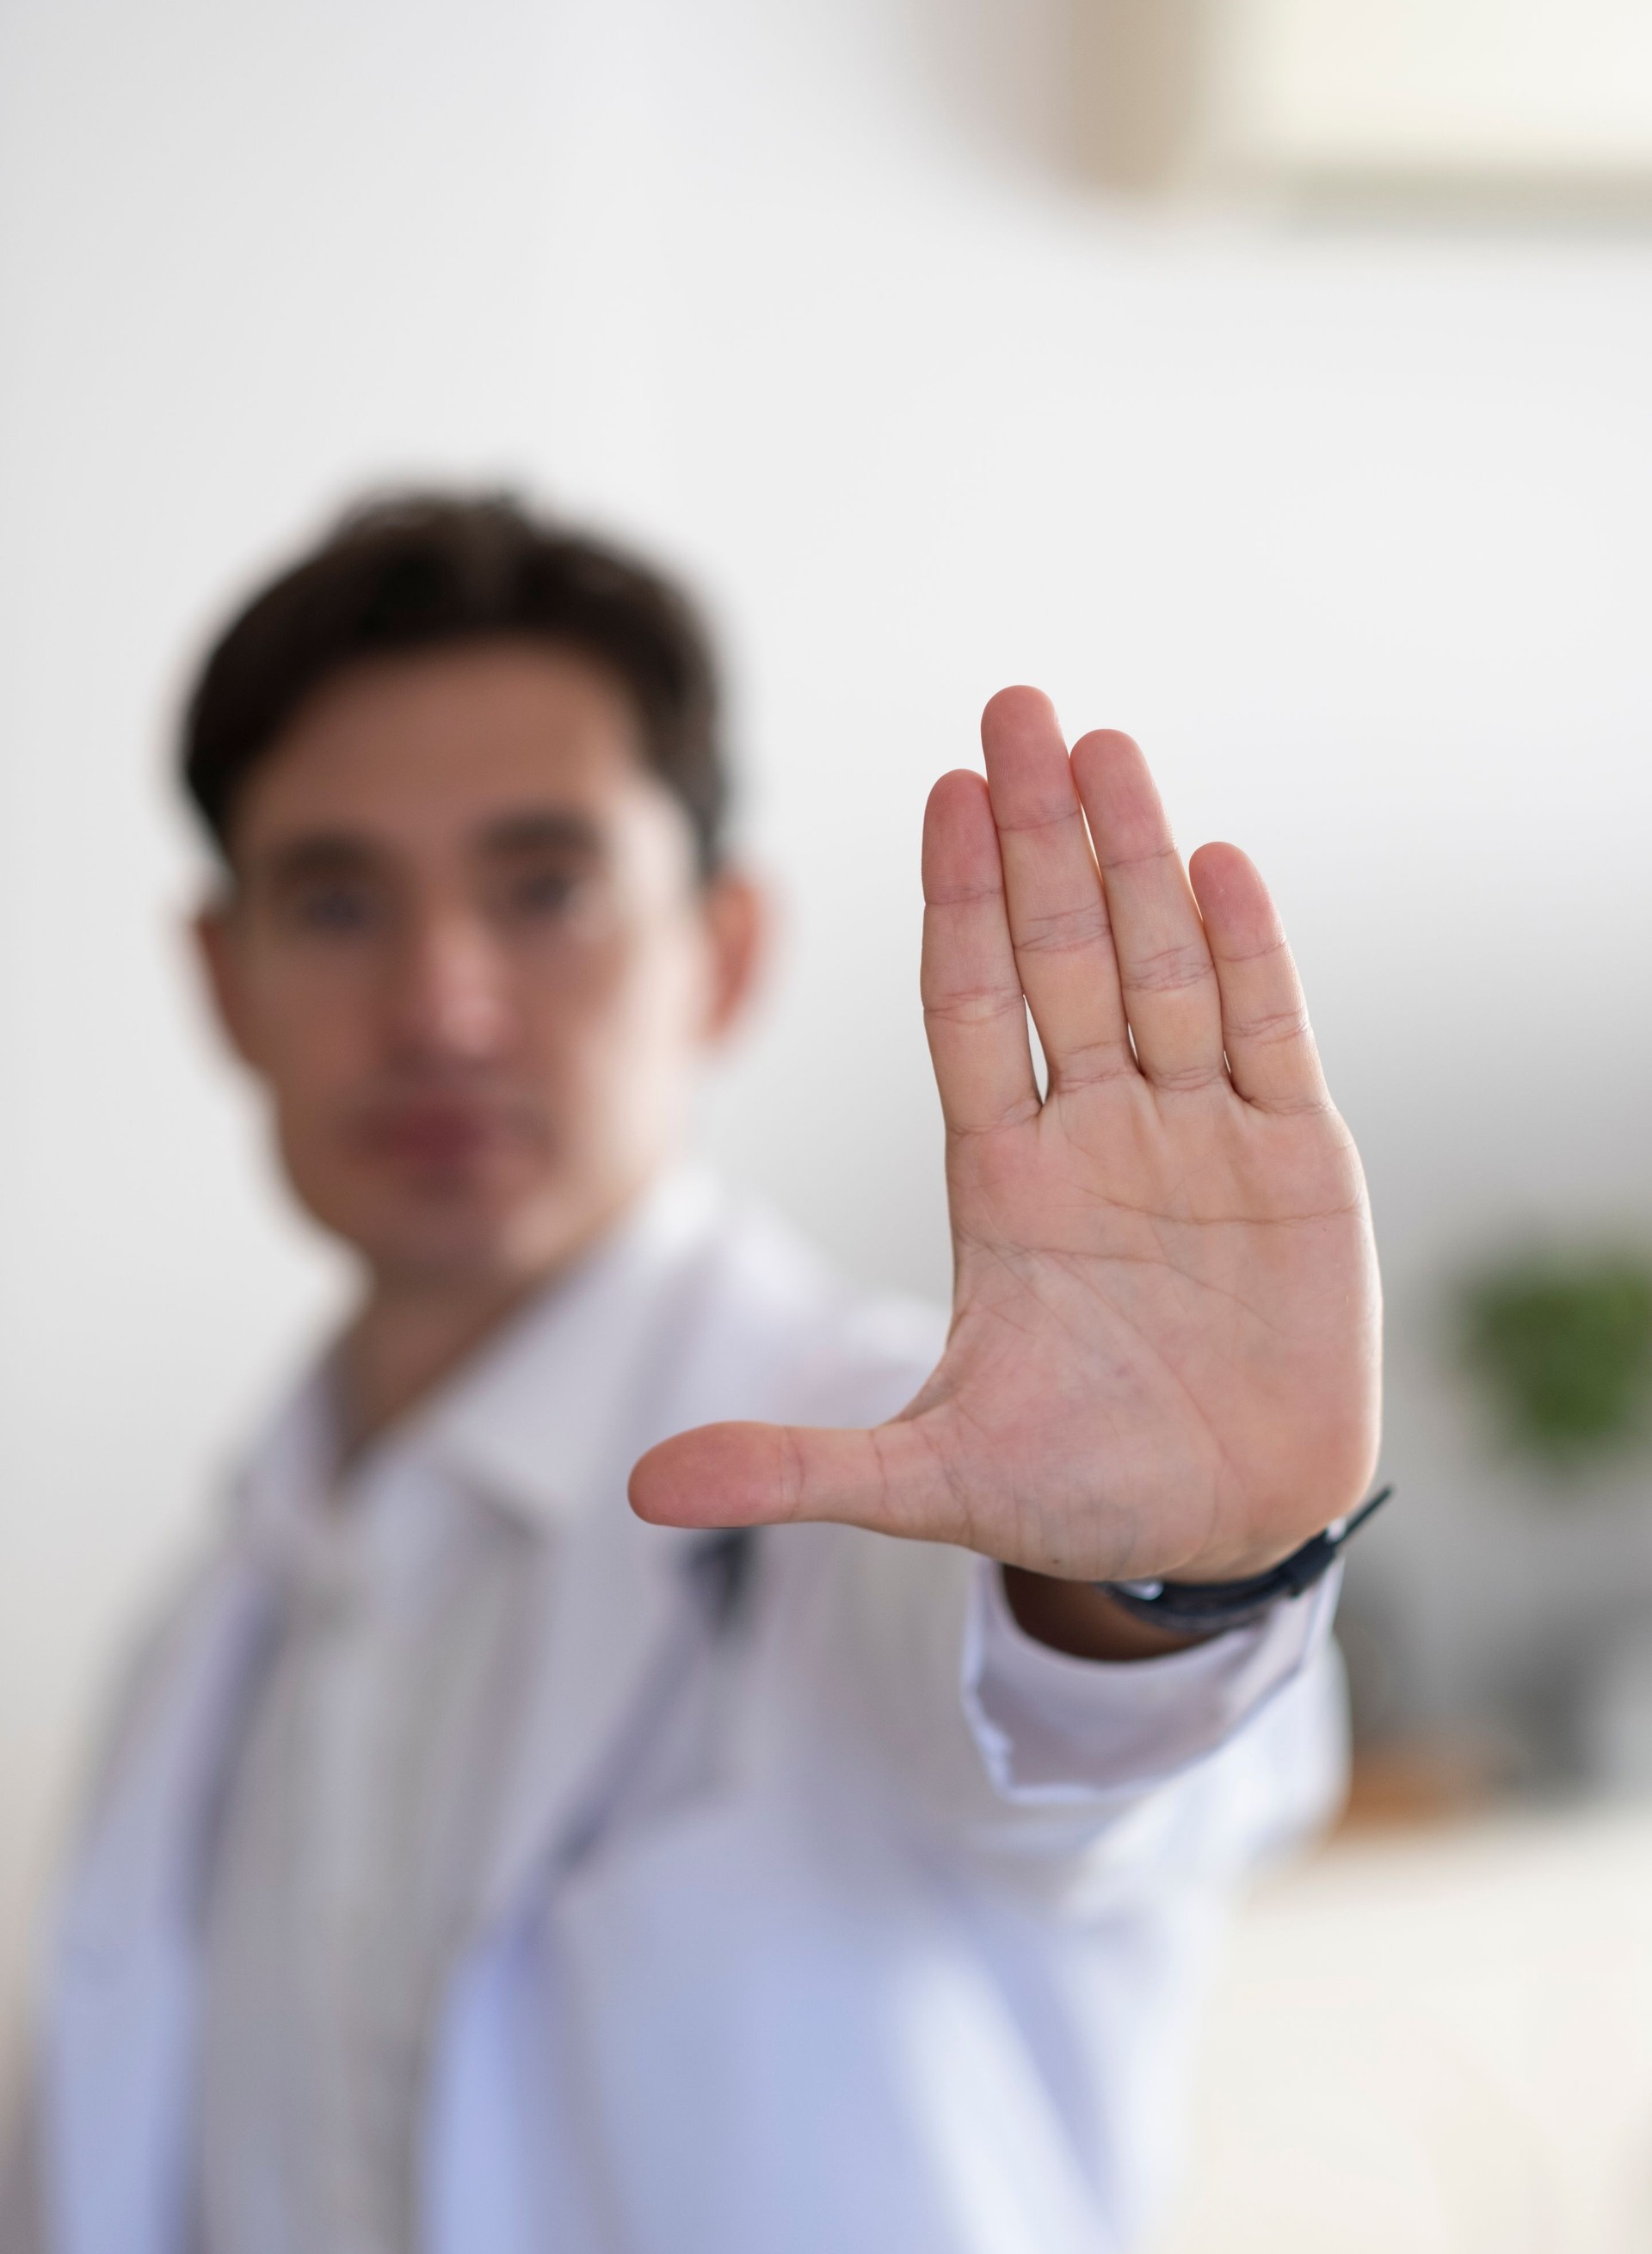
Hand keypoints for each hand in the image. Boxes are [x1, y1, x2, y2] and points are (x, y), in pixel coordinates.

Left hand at [631, 688, 1380, 1584]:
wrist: (1220, 1537)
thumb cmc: (1076, 1496)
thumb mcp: (930, 1480)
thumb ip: (797, 1468)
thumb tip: (643, 1494)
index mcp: (1004, 1185)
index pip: (969, 1008)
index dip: (959, 904)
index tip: (943, 794)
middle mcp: (1096, 1137)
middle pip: (1062, 957)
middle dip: (1039, 837)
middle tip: (1015, 707)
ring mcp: (1197, 1141)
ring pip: (1162, 970)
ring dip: (1136, 860)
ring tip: (1105, 748)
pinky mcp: (1297, 1167)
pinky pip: (1268, 1036)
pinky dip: (1248, 953)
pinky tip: (1215, 863)